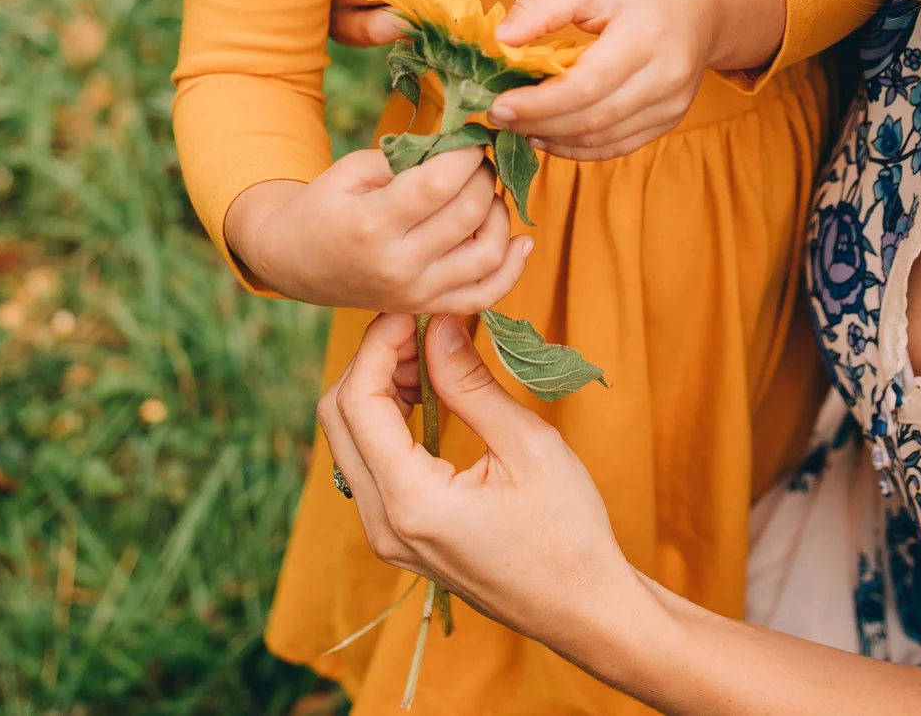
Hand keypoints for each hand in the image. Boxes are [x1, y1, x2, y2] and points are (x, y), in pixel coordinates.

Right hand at [222, 146, 532, 313]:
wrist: (294, 263)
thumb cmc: (323, 207)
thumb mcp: (351, 170)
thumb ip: (404, 159)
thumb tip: (460, 146)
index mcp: (372, 225)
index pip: (440, 183)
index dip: (467, 153)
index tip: (472, 136)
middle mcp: (398, 265)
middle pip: (469, 213)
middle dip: (484, 176)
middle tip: (478, 159)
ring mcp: (416, 293)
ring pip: (488, 255)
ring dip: (499, 214)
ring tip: (486, 192)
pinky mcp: (427, 307)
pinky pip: (485, 296)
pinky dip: (512, 269)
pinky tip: (521, 240)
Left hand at [319, 313, 656, 650]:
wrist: (583, 610)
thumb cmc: (568, 531)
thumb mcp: (528, 446)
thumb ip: (472, 384)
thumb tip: (440, 326)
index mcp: (410, 501)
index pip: (358, 402)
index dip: (377, 344)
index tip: (415, 311)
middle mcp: (383, 523)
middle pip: (338, 419)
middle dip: (371, 362)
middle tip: (421, 329)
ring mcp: (386, 536)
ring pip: (348, 442)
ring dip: (378, 390)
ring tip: (431, 359)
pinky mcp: (399, 538)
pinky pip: (369, 467)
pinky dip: (387, 423)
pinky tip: (430, 399)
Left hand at [486, 0, 783, 158]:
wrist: (701, 6)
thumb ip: (544, 7)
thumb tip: (500, 40)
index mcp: (645, 34)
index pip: (587, 84)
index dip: (540, 102)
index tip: (498, 103)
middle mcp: (666, 75)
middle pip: (594, 117)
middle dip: (539, 122)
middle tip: (497, 116)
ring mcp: (672, 104)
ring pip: (603, 139)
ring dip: (554, 139)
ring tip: (518, 125)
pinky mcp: (669, 120)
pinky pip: (617, 146)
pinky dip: (577, 148)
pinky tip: (548, 135)